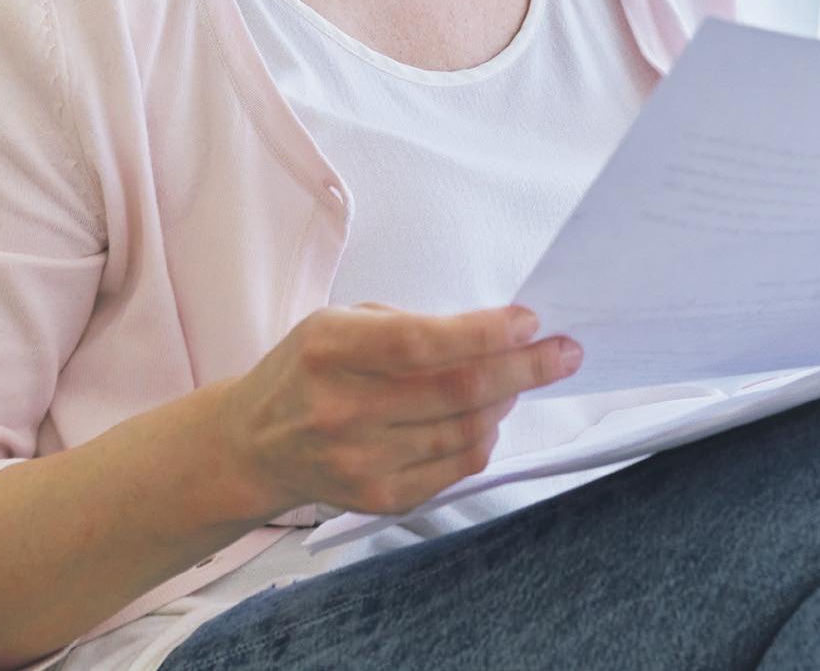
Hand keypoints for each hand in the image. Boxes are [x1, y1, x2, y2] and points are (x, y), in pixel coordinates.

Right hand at [218, 301, 581, 517]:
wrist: (254, 444)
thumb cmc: (310, 370)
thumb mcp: (344, 321)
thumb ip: (414, 325)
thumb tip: (499, 333)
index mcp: (330, 349)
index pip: (422, 343)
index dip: (485, 333)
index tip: (530, 322)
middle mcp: (340, 409)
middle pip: (456, 392)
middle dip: (525, 369)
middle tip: (565, 352)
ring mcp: (358, 461)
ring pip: (465, 431)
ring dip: (508, 401)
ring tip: (521, 379)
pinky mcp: (377, 498)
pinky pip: (456, 467)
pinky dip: (484, 437)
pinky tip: (488, 416)